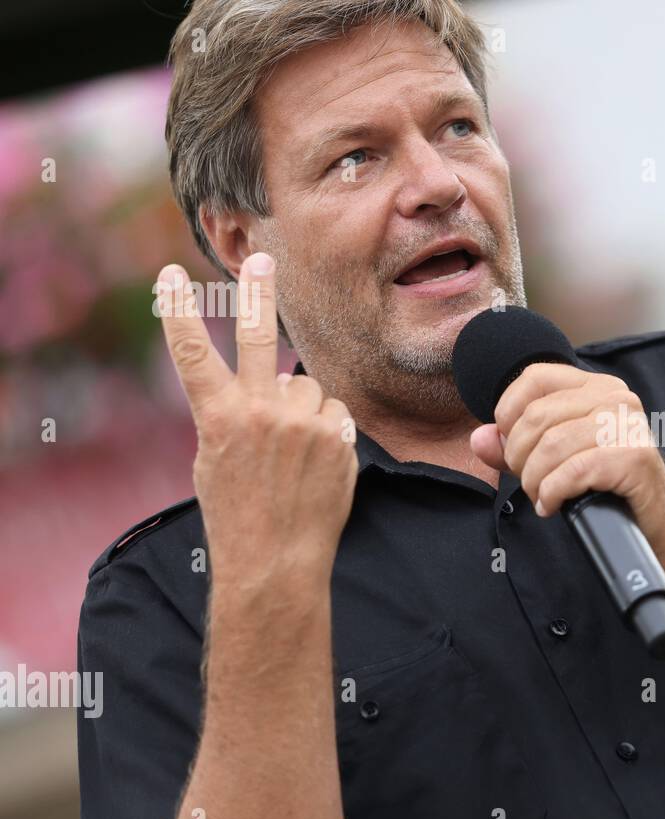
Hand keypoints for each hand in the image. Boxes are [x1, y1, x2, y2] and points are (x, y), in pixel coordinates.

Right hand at [155, 253, 357, 585]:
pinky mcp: (338, 436)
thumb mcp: (214, 461)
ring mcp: (302, 423)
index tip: (171, 276)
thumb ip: (234, 416)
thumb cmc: (238, 513)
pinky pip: (333, 412)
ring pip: (307, 387)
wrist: (277, 559)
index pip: (192, 354)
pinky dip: (327, 430)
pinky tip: (316, 463)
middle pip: (257, 338)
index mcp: (219, 418)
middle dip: (255, 295)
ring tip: (293, 453)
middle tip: (260, 259)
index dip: (178, 312)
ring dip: (303, 408)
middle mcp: (260, 413)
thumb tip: (269, 384)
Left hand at [468, 364, 664, 556]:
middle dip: (519, 457)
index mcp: (596, 387)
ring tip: (541, 497)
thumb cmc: (609, 488)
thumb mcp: (557, 460)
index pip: (534, 377)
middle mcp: (615, 398)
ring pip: (551, 446)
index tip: (511, 445)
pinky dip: (552, 493)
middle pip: (537, 417)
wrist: (660, 524)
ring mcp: (627, 425)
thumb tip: (480, 438)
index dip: (508, 411)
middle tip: (529, 482)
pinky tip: (553, 506)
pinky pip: (572, 471)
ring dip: (534, 481)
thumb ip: (515, 447)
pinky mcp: (633, 457)